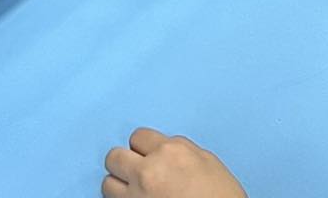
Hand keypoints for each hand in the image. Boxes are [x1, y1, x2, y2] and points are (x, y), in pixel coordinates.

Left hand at [103, 131, 244, 197]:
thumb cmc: (220, 196)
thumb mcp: (206, 161)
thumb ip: (180, 150)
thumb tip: (162, 150)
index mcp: (171, 151)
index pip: (137, 136)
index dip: (142, 146)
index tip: (145, 154)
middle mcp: (149, 171)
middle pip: (115, 157)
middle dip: (123, 162)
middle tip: (133, 171)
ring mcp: (137, 196)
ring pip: (107, 183)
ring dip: (118, 185)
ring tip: (132, 191)